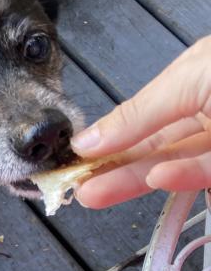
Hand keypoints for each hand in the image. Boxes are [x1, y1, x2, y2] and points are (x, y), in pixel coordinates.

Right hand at [72, 36, 210, 207]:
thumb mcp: (191, 78)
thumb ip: (138, 114)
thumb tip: (86, 141)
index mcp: (197, 76)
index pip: (142, 113)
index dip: (106, 135)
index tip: (73, 154)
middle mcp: (209, 107)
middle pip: (152, 143)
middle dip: (111, 165)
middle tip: (74, 183)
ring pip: (173, 163)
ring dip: (132, 180)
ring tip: (91, 195)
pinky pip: (206, 174)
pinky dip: (180, 178)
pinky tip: (153, 180)